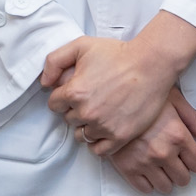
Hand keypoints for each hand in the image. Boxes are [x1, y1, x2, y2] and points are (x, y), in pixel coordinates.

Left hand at [43, 13, 195, 149]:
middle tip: (92, 98)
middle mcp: (86, 112)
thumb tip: (44, 83)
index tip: (75, 91)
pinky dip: (98, 142)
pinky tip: (104, 130)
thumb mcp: (81, 45)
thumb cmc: (117, 53)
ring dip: (87, 126)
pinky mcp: (120, 136)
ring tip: (100, 113)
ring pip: (82, 135)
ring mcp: (103, 127)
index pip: (54, 104)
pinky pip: (99, 150)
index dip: (63, 96)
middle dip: (76, 110)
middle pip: (69, 119)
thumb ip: (55, 61)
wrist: (151, 64)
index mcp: (74, 92)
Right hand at [107, 89, 195, 193]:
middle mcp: (163, 153)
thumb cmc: (145, 95)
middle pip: (183, 179)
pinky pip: (144, 188)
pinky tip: (145, 169)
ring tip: (158, 166)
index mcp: (178, 136)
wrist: (110, 98)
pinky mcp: (126, 168)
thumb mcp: (173, 100)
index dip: (194, 160)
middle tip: (172, 160)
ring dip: (165, 179)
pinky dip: (147, 182)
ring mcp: (144, 162)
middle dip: (180, 170)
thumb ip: (193, 120)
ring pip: (165, 187)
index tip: (187, 156)